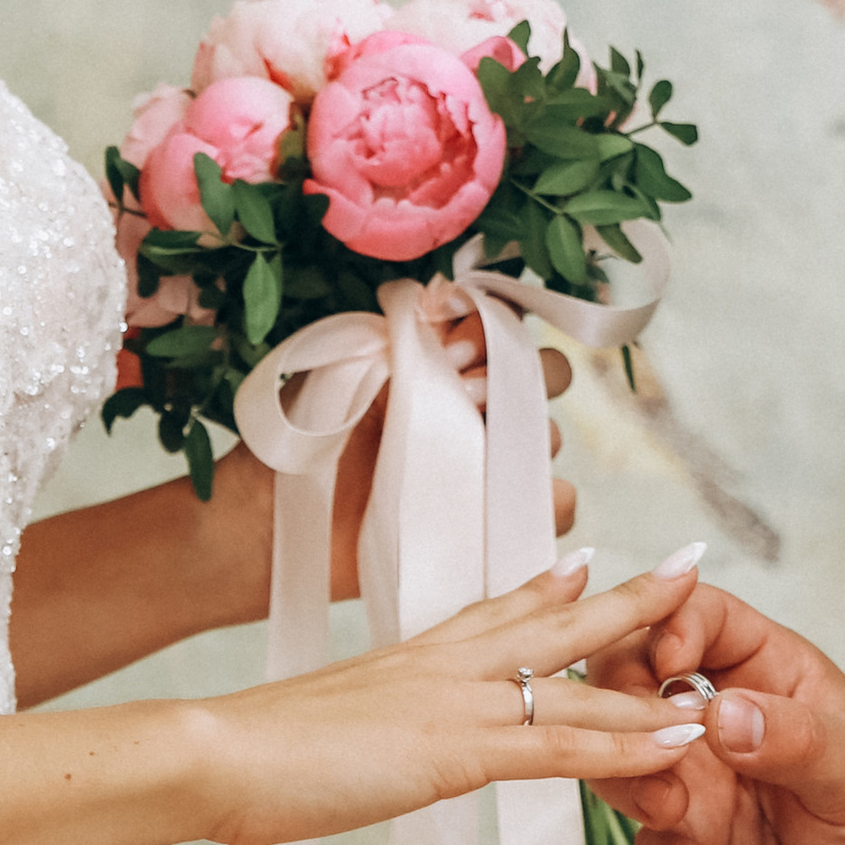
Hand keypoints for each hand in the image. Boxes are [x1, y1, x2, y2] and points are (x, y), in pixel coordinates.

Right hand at [196, 553, 706, 844]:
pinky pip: (559, 748)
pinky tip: (671, 748)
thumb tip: (367, 732)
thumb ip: (356, 722)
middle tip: (688, 566)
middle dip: (628, 600)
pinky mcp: (455, 752)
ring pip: (576, 688)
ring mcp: (455, 704)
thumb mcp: (319, 723)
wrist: (211, 754)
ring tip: (715, 680)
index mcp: (410, 659)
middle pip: (554, 624)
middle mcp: (443, 667)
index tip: (584, 562)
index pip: (492, 611)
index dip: (544, 588)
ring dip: (651, 688)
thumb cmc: (247, 752)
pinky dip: (623, 749)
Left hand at [329, 322, 575, 600]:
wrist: (287, 521)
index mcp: (444, 364)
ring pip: (551, 440)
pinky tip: (496, 508)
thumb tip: (454, 321)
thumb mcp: (350, 371)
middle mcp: (476, 410)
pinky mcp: (495, 523)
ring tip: (471, 461)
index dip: (494, 332)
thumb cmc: (314, 440)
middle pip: (542, 376)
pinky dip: (545, 505)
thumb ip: (405, 342)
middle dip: (523, 381)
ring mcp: (490, 466)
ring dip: (527, 443)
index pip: (503, 327)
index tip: (456, 349)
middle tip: (469, 400)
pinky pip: (556, 506)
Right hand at [586, 584, 844, 844]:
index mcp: (770, 675)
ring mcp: (698, 788)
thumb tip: (725, 713)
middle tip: (654, 740)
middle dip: (623, 700)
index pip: (704, 618)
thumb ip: (800, 739)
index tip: (670, 659)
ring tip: (674, 810)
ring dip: (632, 778)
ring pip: (622, 760)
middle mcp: (721, 723)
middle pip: (635, 679)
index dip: (673, 621)